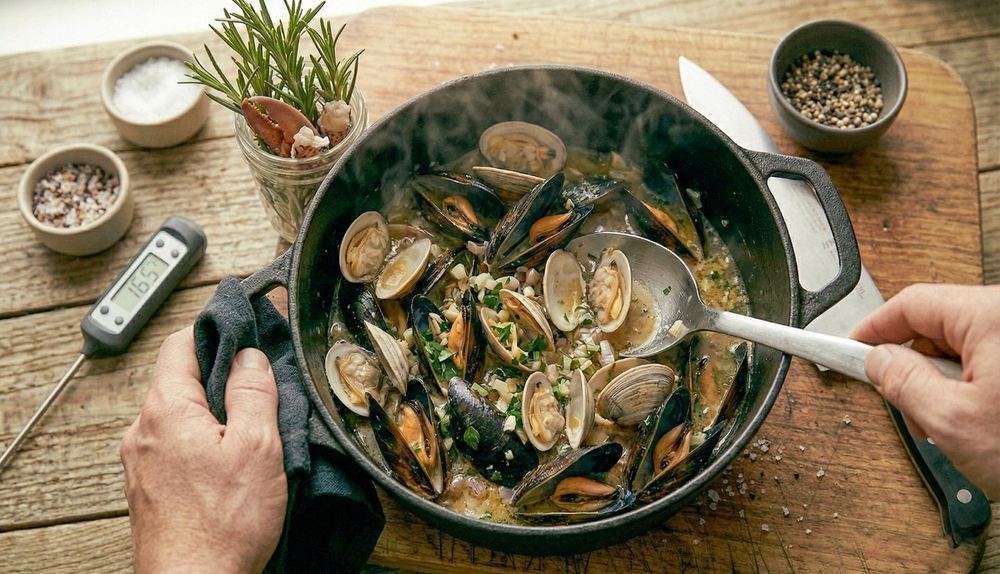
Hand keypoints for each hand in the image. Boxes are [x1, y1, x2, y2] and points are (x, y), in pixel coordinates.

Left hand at [120, 328, 286, 573]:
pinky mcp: (149, 488)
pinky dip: (204, 442)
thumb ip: (253, 391)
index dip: (216, 332)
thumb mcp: (257, 445)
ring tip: (252, 432)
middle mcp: (144, 431)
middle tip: (262, 387)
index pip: (180, 344)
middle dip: (222, 377)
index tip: (246, 332)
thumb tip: (248, 355)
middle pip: (181, 380)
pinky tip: (231, 464)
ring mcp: (141, 462)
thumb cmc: (223, 525)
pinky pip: (177, 446)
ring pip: (181, 415)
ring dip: (215, 414)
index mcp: (166, 409)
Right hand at [852, 284, 999, 498]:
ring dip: (946, 386)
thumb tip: (877, 361)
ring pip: (965, 349)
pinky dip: (974, 391)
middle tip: (908, 406)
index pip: (912, 305)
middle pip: (938, 327)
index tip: (849, 347)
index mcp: (993, 316)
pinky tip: (979, 424)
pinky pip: (990, 363)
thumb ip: (902, 383)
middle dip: (914, 368)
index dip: (873, 328)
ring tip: (955, 427)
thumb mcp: (953, 421)